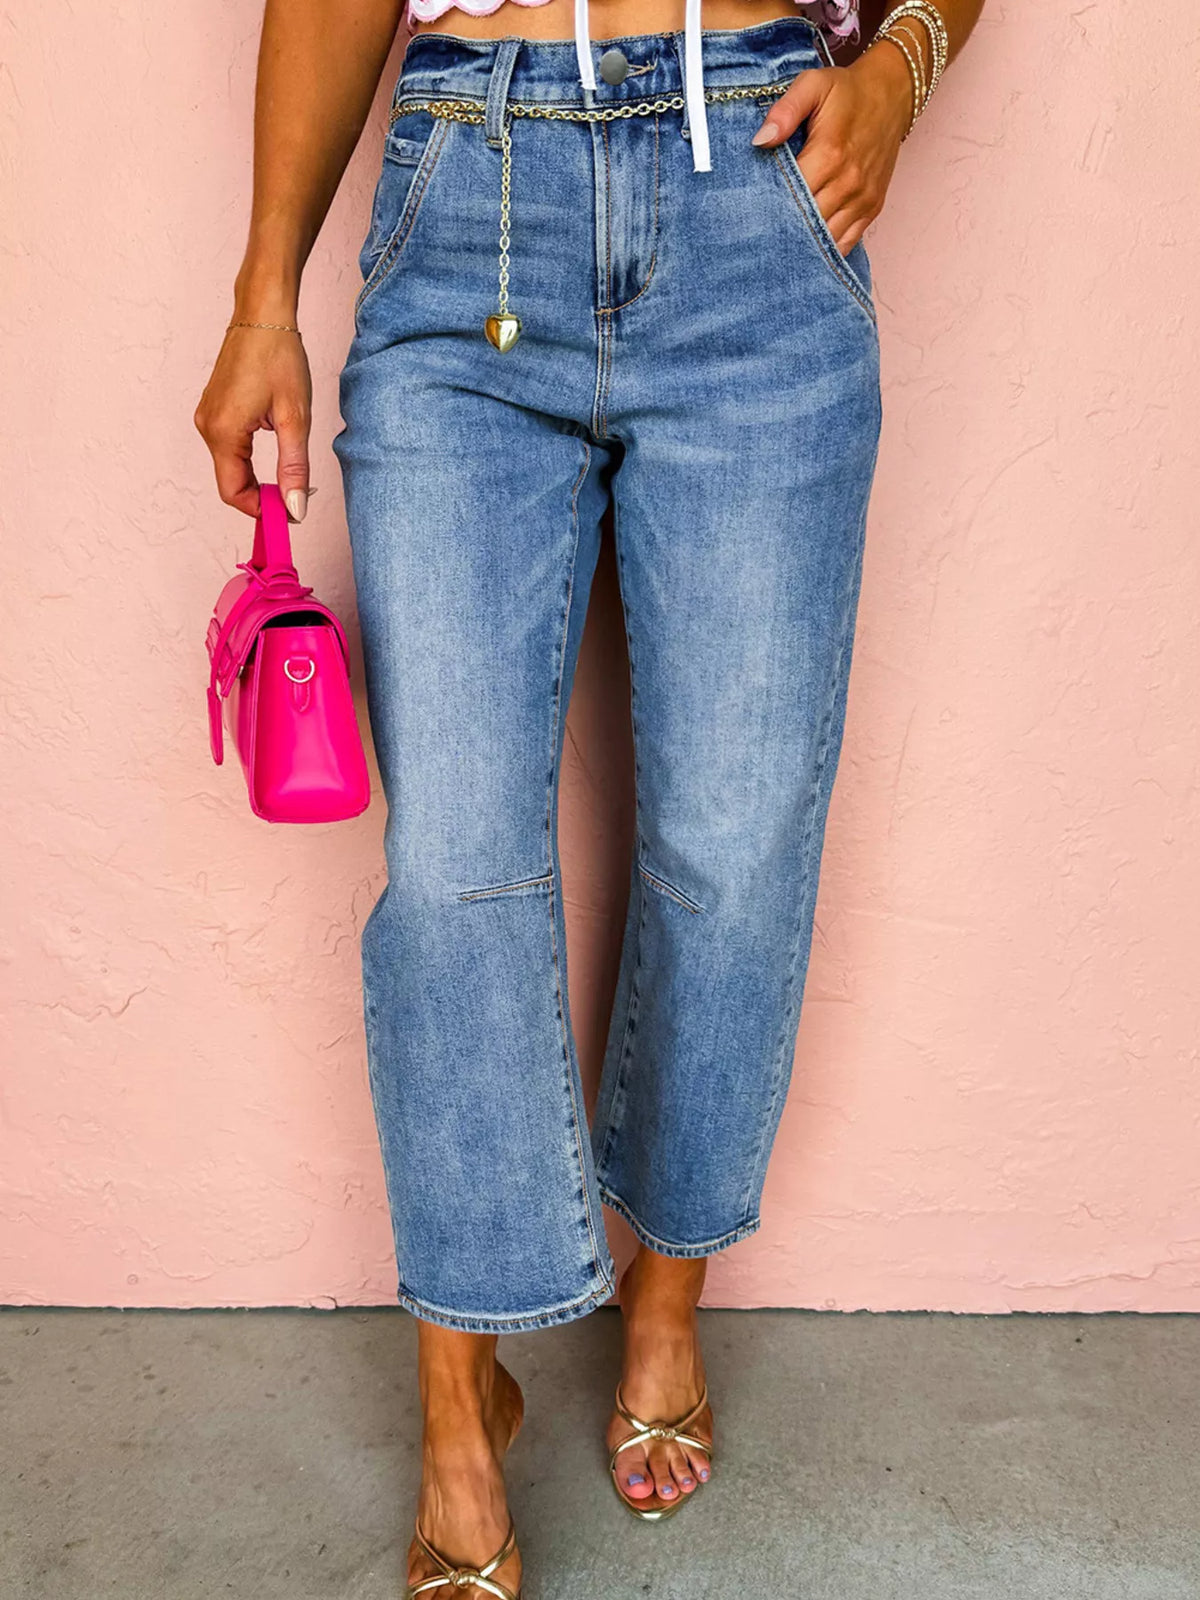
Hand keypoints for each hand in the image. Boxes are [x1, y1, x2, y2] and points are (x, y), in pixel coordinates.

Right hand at [194, 322, 312, 521]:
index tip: (290, 513)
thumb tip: (295, 508)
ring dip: (257, 477)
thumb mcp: (295, 417)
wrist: (263, 315)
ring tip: (289, 471)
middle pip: (230, 482)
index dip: (261, 510)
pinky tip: (275, 446)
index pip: (233, 493)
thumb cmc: (279, 357)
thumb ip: (294, 467)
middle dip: (261, 495)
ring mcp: (208, 417)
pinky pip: (230, 447)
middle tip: (296, 496)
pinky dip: (250, 459)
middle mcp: (207, 427)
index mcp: (223, 432)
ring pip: (231, 466)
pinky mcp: (214, 409)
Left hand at [751, 42, 913, 256]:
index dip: (768, 204)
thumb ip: (785, 111)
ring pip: (826, 238)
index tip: (751, 208)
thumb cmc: (847, 91)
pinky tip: (808, 247)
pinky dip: (826, 248)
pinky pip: (846, 243)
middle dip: (782, 227)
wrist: (891, 95)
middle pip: (806, 221)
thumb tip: (760, 141)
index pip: (790, 195)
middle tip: (759, 231)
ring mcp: (862, 199)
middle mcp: (848, 182)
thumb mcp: (813, 85)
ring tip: (780, 241)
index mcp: (829, 154)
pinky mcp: (872, 208)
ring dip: (804, 242)